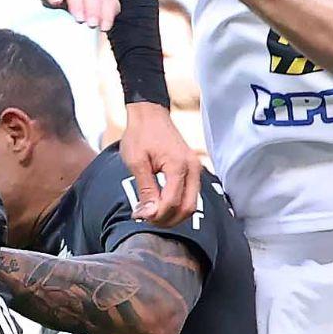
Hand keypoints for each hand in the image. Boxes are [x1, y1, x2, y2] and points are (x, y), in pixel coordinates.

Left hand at [119, 102, 200, 226]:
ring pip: (191, 204)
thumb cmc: (141, 134)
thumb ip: (145, 189)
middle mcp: (192, 168)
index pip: (172, 202)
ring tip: (153, 213)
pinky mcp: (193, 169)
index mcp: (179, 165)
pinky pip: (190, 195)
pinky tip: (161, 204)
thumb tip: (148, 214)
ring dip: (173, 214)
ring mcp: (195, 168)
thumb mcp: (136, 162)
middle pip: (187, 208)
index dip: (157, 215)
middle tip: (147, 218)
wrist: (150, 114)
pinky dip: (178, 204)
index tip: (140, 215)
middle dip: (167, 219)